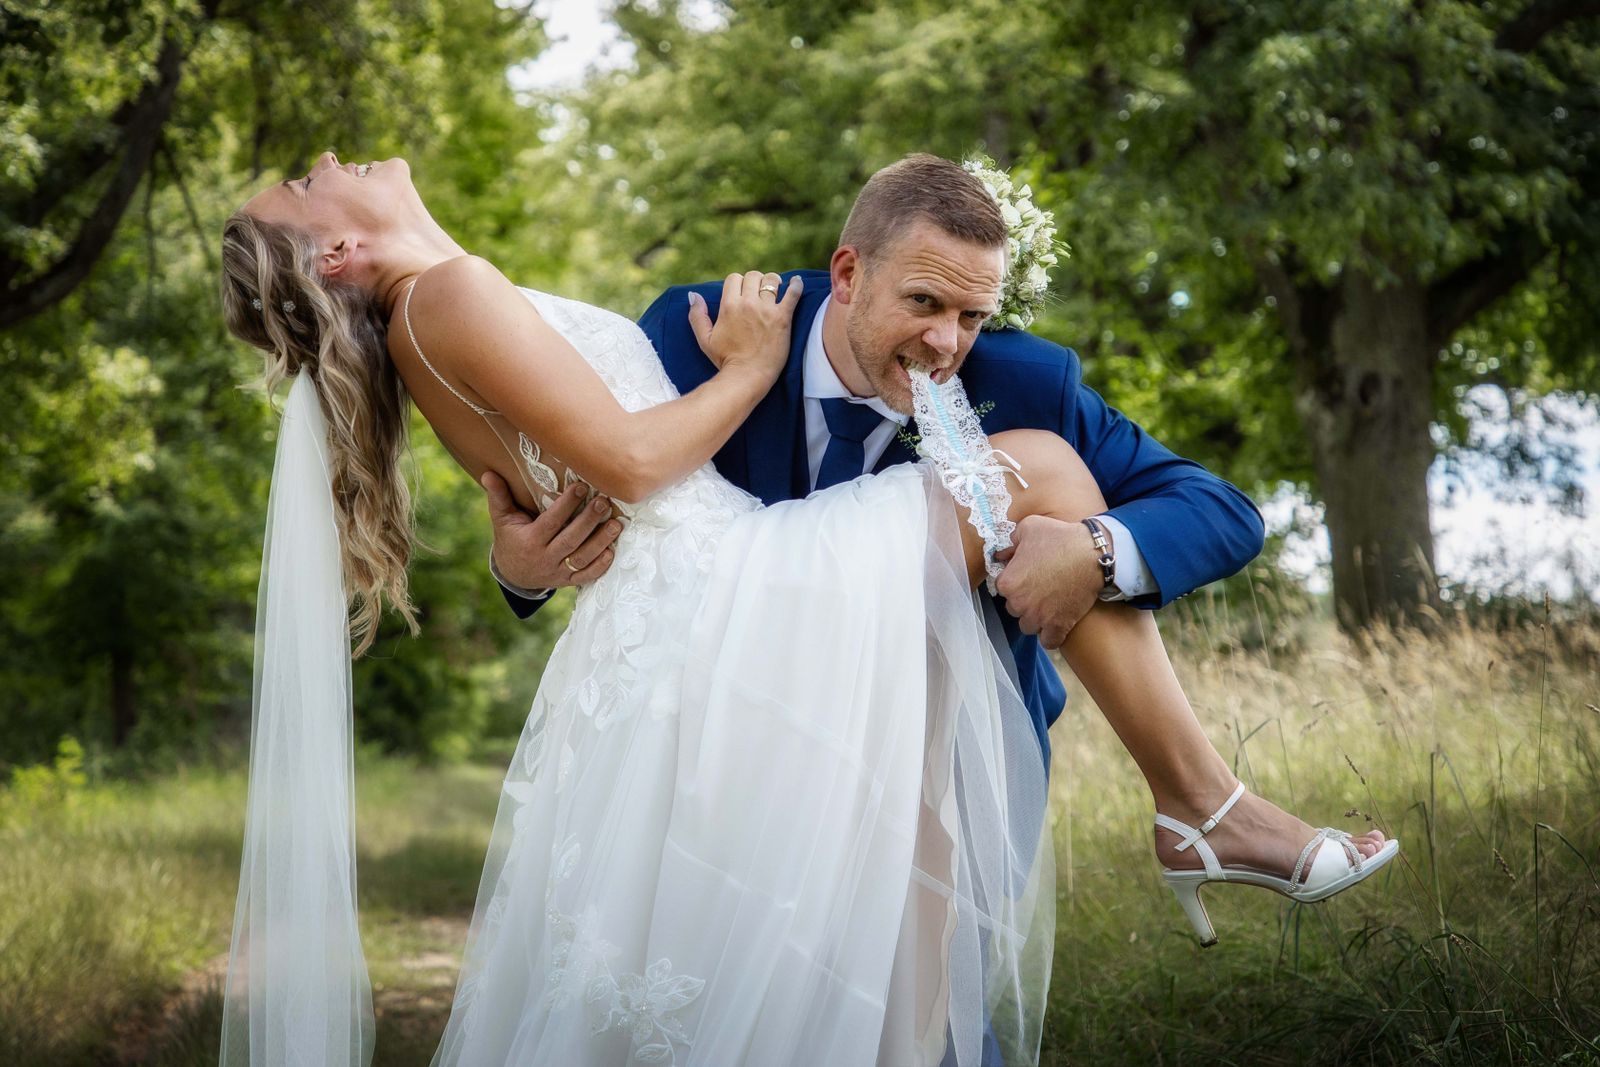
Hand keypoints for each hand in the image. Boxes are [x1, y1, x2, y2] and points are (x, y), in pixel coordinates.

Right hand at [482, 472, 621, 591]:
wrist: (513, 573)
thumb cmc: (511, 538)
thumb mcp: (502, 518)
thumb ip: (499, 496)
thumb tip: (488, 473)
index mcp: (530, 541)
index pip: (551, 522)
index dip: (567, 505)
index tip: (582, 487)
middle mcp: (545, 558)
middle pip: (571, 540)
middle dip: (589, 521)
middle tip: (604, 502)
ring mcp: (558, 572)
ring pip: (582, 559)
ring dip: (601, 542)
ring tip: (616, 524)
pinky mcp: (568, 581)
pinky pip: (586, 577)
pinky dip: (601, 566)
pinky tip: (612, 550)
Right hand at [687, 271, 802, 380]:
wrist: (748, 376)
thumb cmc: (726, 360)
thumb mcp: (705, 339)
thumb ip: (697, 316)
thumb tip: (694, 295)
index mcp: (729, 306)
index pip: (734, 278)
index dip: (738, 282)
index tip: (743, 291)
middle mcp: (748, 303)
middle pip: (753, 276)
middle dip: (755, 281)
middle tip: (760, 290)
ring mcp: (767, 310)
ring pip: (772, 281)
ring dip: (773, 281)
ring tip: (777, 286)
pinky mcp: (783, 318)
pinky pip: (793, 294)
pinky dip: (796, 285)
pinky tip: (797, 282)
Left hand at [992, 515, 1106, 649]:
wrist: (1094, 554)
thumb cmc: (1061, 538)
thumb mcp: (1029, 527)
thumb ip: (1011, 541)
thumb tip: (1003, 553)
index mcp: (1008, 583)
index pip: (1003, 588)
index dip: (1016, 580)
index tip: (1029, 575)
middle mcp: (1019, 604)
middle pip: (1014, 608)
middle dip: (1025, 599)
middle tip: (1041, 587)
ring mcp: (1039, 618)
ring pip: (1028, 626)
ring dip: (1036, 618)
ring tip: (1049, 604)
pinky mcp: (1058, 627)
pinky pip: (1048, 642)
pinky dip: (1051, 635)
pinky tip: (1056, 624)